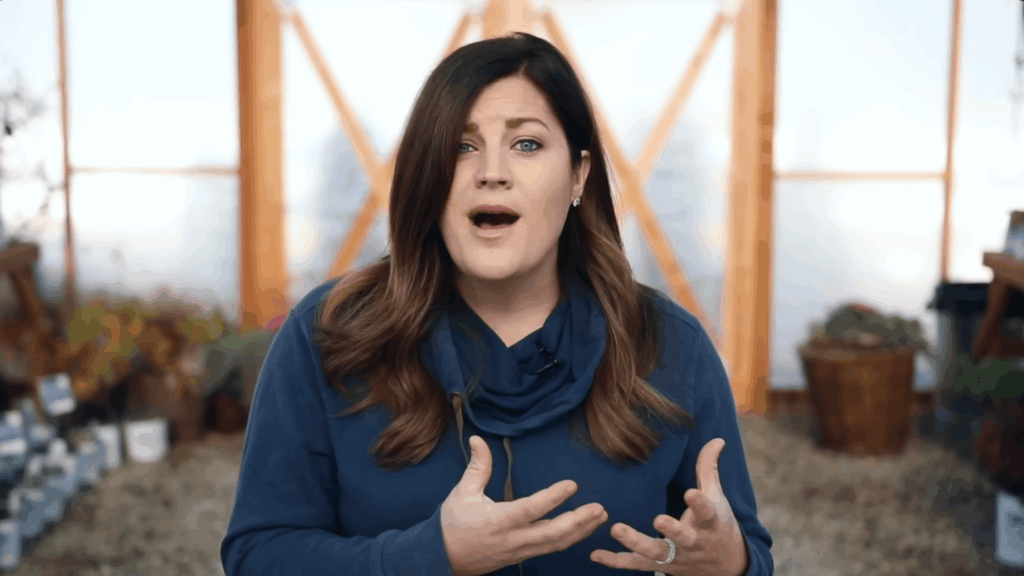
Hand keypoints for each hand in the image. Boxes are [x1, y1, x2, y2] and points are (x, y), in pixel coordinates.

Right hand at [441, 435, 608, 575]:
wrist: (443, 560)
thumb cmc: (452, 524)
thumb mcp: (462, 493)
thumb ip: (477, 467)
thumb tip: (478, 438)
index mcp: (497, 521)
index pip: (530, 510)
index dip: (552, 498)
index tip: (571, 485)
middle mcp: (512, 539)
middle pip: (551, 534)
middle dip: (579, 522)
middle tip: (599, 508)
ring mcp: (519, 551)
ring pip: (555, 544)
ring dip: (580, 531)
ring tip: (600, 516)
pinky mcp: (522, 556)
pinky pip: (550, 549)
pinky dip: (570, 539)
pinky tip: (584, 529)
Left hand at [590, 438, 747, 575]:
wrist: (724, 567)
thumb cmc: (717, 525)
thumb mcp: (717, 498)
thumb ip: (709, 469)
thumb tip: (717, 439)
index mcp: (709, 523)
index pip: (706, 513)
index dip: (699, 503)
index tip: (690, 492)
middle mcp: (693, 542)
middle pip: (682, 538)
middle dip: (672, 530)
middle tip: (658, 519)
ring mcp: (676, 556)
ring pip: (656, 552)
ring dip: (636, 542)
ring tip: (616, 529)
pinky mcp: (660, 566)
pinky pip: (636, 564)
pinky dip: (616, 561)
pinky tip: (596, 554)